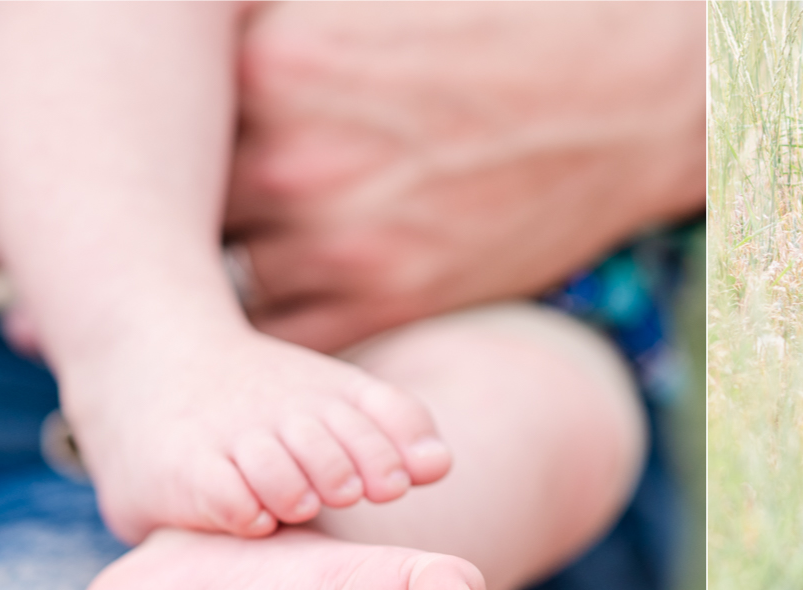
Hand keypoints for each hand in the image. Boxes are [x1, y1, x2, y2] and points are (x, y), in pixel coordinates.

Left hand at [224, 3, 705, 353]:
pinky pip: (294, 340)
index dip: (176, 143)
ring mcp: (340, 238)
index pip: (174, 123)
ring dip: (233, 278)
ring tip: (255, 263)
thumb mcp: (367, 1)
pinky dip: (281, 342)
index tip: (192, 153)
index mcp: (274, 59)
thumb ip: (281, 40)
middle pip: (189, 205)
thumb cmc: (506, 28)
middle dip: (197, 211)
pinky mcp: (392, 299)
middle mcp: (291, 155)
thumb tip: (228, 67)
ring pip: (230, 281)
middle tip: (223, 210)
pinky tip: (296, 315)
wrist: (628, 96)